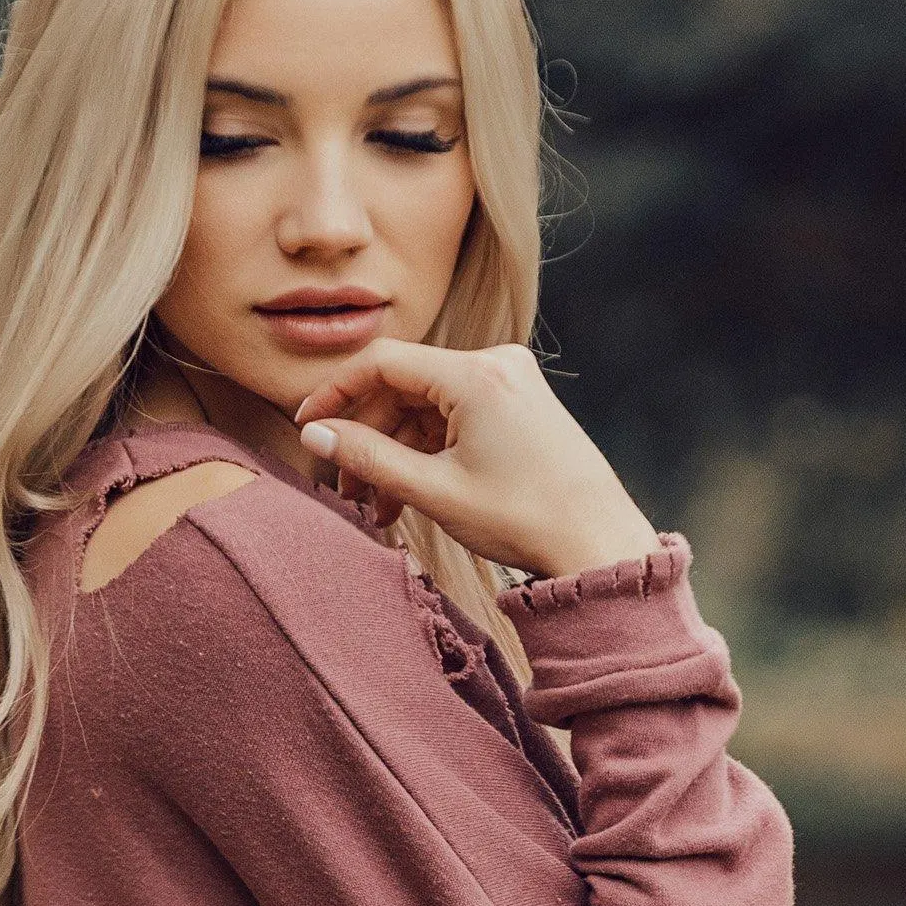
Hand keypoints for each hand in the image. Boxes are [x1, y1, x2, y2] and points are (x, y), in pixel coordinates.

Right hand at [293, 339, 660, 576]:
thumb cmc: (525, 518)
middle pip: (404, 387)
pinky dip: (428, 453)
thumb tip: (315, 435)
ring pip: (427, 408)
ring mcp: (511, 383)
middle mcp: (496, 365)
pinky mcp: (519, 405)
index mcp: (476, 375)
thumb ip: (369, 458)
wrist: (598, 542)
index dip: (336, 393)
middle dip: (368, 438)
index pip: (382, 363)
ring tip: (378, 508)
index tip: (306, 428)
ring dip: (396, 453)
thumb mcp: (435, 491)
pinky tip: (410, 496)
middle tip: (346, 488)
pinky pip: (455, 419)